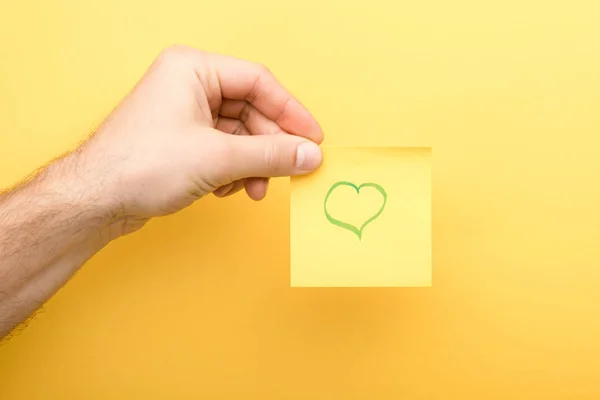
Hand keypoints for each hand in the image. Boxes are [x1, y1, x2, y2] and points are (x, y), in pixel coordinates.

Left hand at [76, 45, 323, 232]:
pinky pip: (224, 149)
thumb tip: (310, 155)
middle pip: (251, 110)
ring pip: (239, 134)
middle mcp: (189, 85)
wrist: (95, 201)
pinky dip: (233, 170)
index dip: (291, 111)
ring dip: (252, 164)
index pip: (259, 82)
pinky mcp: (182, 140)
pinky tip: (227, 189)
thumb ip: (271, 154)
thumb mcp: (218, 158)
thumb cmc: (140, 166)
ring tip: (253, 189)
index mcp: (193, 69)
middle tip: (290, 171)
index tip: (313, 138)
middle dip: (269, 147)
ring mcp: (184, 113)